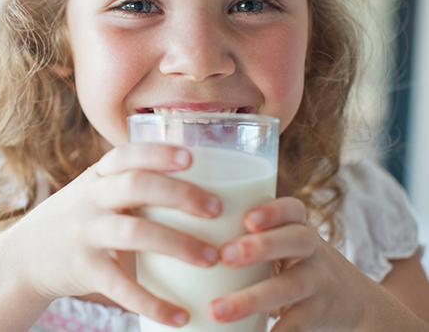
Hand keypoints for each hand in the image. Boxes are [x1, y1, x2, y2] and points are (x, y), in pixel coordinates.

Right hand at [15, 143, 221, 326]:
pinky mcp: (83, 269)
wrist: (25, 256)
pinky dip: (152, 302)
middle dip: (179, 194)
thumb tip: (199, 187)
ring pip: (134, 232)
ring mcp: (85, 233)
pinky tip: (180, 315)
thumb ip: (133, 185)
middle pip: (136, 185)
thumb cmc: (80, 219)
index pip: (127, 154)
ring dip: (177, 244)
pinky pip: (120, 286)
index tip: (191, 157)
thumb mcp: (96, 193)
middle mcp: (91, 198)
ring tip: (211, 258)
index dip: (158, 153)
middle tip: (217, 209)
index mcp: (98, 176)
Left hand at [207, 197, 392, 330]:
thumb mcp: (281, 241)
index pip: (292, 208)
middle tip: (224, 255)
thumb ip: (244, 233)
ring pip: (290, 287)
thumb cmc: (293, 261)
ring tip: (216, 311)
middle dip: (261, 246)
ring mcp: (318, 282)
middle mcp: (312, 250)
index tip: (247, 218)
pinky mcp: (319, 315)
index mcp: (297, 225)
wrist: (353, 300)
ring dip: (252, 298)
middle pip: (295, 240)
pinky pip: (297, 325)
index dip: (272, 210)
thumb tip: (175, 237)